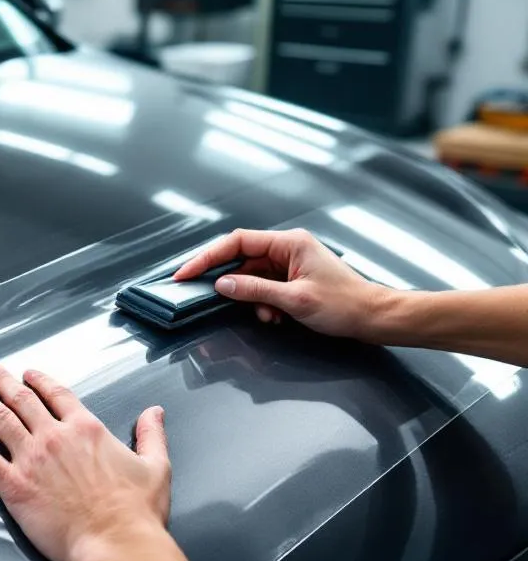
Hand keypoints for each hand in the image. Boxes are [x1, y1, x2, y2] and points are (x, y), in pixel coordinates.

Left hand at [0, 364, 170, 560]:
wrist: (116, 543)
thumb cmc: (136, 511)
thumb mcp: (155, 466)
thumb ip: (151, 435)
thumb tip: (153, 412)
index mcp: (86, 428)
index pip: (57, 394)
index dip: (38, 380)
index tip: (27, 374)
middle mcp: (54, 436)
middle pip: (21, 400)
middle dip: (1, 382)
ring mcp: (31, 458)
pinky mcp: (13, 484)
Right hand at [173, 228, 388, 340]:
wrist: (374, 317)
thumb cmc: (345, 304)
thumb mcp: (295, 300)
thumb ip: (255, 290)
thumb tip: (222, 285)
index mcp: (289, 242)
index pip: (237, 242)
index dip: (207, 257)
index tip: (187, 272)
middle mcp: (287, 248)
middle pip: (241, 259)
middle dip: (227, 281)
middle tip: (200, 292)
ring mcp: (290, 263)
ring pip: (251, 277)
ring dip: (250, 299)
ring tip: (266, 316)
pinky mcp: (292, 279)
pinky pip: (264, 288)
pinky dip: (262, 304)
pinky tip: (275, 317)